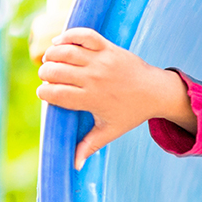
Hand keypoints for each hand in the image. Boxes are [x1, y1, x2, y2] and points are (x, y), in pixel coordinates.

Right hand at [37, 27, 196, 169]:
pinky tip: (60, 43)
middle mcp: (93, 78)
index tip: (50, 95)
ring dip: (52, 55)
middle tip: (52, 78)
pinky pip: (82, 34)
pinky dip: (67, 35)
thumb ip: (89, 146)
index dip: (44, 93)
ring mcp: (101, 60)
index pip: (52, 93)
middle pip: (52, 71)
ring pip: (63, 51)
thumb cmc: (131, 112)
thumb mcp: (110, 130)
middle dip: (45, 74)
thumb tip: (74, 166)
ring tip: (54, 61)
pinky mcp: (108, 47)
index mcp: (90, 99)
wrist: (156, 92)